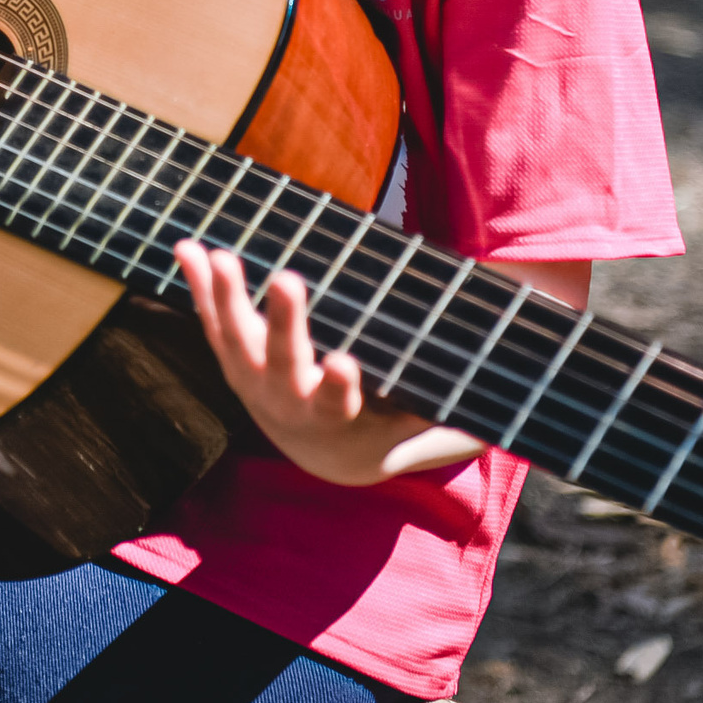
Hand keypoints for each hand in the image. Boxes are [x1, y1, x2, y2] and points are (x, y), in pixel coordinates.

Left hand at [175, 240, 485, 486]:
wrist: (324, 455)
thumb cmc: (385, 423)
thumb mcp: (420, 421)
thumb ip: (450, 403)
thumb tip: (514, 371)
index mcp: (337, 419)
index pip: (339, 404)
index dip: (339, 386)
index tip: (344, 363)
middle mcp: (288, 403)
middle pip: (281, 364)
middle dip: (285, 324)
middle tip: (288, 282)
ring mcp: (251, 382)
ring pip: (235, 340)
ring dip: (227, 297)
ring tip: (221, 255)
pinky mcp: (232, 362)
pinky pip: (211, 323)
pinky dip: (199, 288)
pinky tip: (188, 247)